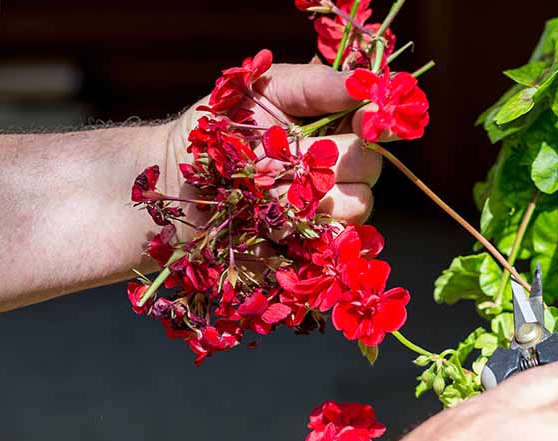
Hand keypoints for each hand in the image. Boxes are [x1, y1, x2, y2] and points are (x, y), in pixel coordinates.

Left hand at [166, 63, 381, 231]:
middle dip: (332, 158)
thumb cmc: (219, 124)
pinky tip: (269, 217)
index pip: (377, 123)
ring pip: (357, 204)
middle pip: (370, 165)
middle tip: (287, 152)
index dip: (379, 121)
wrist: (177, 177)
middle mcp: (338, 167)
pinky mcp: (310, 242)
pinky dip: (299, 226)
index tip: (369, 120)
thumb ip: (317, 84)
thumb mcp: (264, 88)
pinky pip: (329, 239)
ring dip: (311, 195)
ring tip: (268, 185)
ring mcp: (327, 208)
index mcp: (334, 125)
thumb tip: (366, 82)